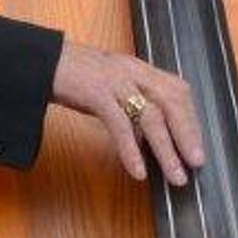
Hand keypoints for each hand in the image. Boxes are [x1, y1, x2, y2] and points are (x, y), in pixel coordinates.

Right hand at [50, 40, 205, 185]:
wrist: (40, 62)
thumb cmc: (75, 76)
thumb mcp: (111, 86)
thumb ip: (132, 105)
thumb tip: (149, 139)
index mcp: (139, 69)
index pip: (177, 91)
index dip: (191, 119)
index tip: (197, 146)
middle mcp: (132, 71)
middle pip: (172, 101)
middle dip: (188, 134)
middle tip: (197, 163)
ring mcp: (114, 81)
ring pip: (151, 116)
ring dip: (167, 149)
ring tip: (176, 176)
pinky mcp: (95, 92)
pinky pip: (119, 124)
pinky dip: (131, 149)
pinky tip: (138, 170)